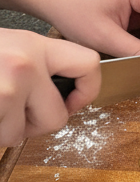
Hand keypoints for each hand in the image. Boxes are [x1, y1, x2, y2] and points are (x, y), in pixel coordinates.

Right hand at [0, 29, 100, 146]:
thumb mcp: (5, 47)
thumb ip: (35, 66)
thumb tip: (56, 93)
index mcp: (33, 45)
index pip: (89, 63)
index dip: (87, 91)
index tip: (72, 102)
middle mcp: (25, 63)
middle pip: (58, 116)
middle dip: (34, 123)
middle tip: (11, 112)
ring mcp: (9, 86)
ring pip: (24, 132)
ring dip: (5, 128)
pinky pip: (3, 137)